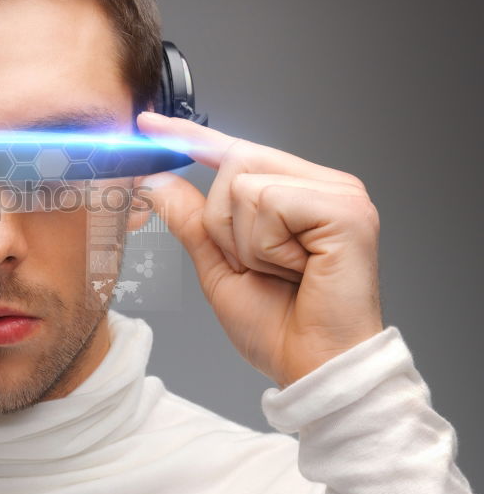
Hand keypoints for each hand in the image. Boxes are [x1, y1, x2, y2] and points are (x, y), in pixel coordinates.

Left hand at [135, 112, 382, 387]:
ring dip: (245, 241)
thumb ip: (192, 221)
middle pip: (235, 162)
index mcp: (299, 192)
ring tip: (283, 272)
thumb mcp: (219, 266)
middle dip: (224, 224)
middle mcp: (323, 184)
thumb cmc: (277, 325)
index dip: (191, 136)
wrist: (312, 368)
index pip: (237, 151)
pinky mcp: (346, 210)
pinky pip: (270, 203)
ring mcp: (340, 194)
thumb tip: (158, 181)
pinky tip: (298, 270)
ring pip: (244, 184)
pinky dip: (267, 246)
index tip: (147, 125)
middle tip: (260, 266)